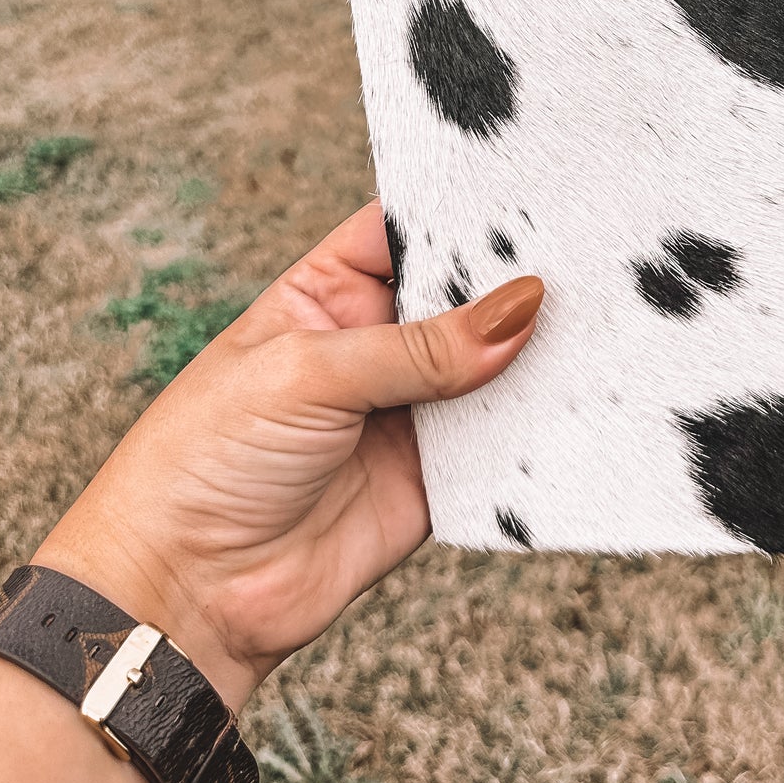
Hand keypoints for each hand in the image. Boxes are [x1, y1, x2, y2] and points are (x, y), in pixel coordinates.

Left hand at [35, 202, 542, 710]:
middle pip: (463, 295)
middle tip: (585, 256)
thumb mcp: (308, 374)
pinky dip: (534, 429)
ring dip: (536, 353)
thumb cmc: (206, 459)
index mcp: (329, 293)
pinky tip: (577, 401)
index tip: (532, 190)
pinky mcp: (433, 480)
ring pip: (491, 367)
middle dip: (514, 280)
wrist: (185, 593)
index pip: (408, 228)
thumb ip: (419, 346)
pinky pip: (497, 446)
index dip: (463, 209)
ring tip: (598, 324)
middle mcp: (375, 345)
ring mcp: (408, 412)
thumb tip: (521, 306)